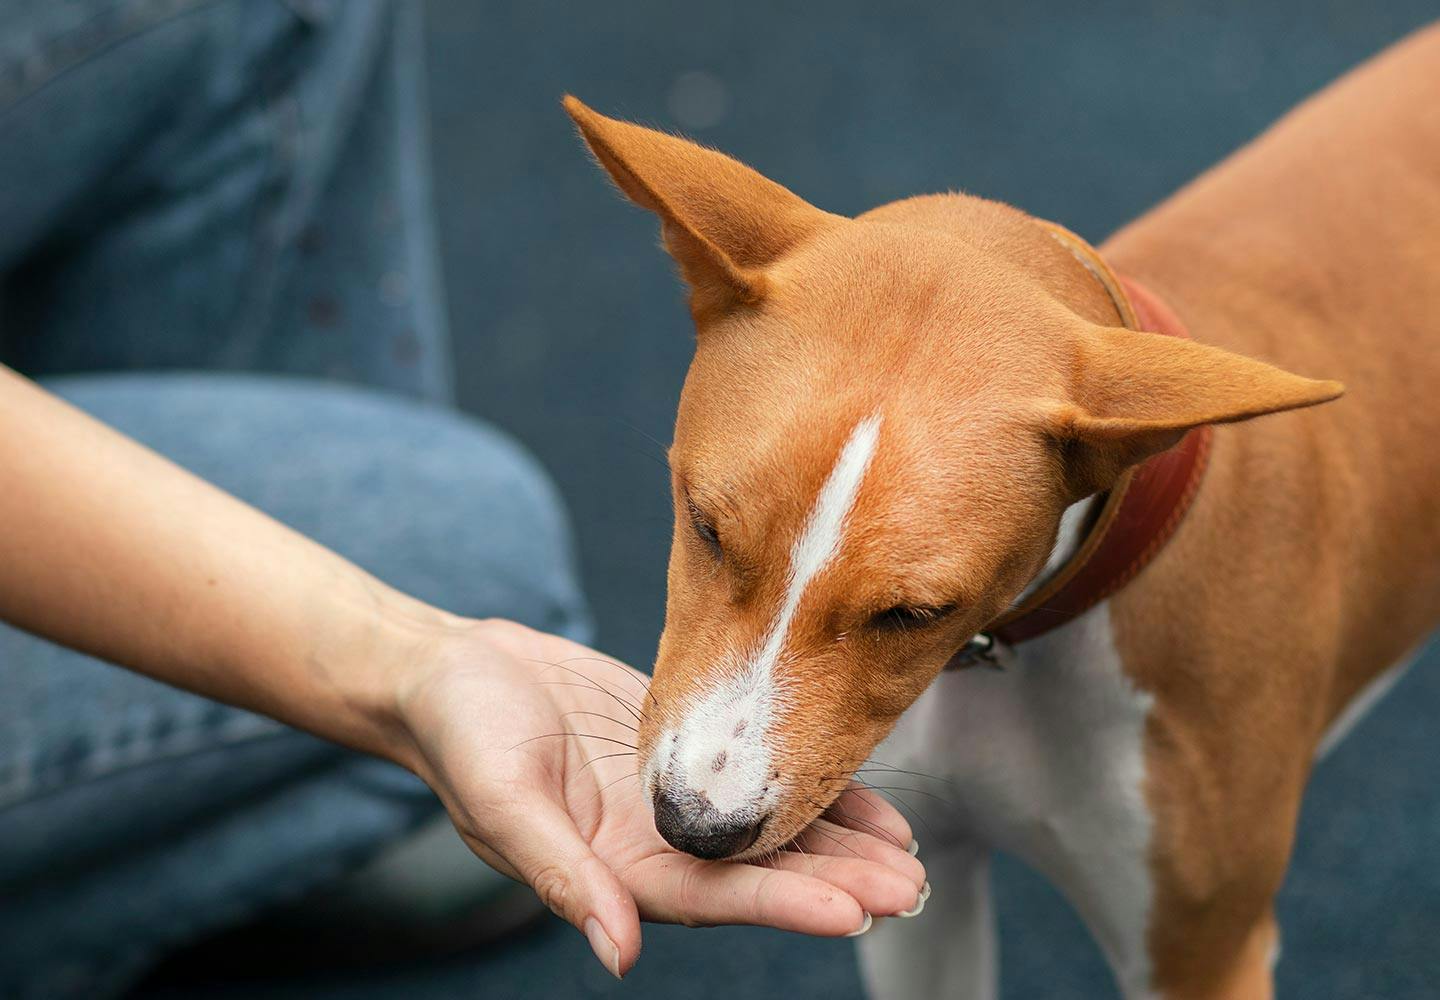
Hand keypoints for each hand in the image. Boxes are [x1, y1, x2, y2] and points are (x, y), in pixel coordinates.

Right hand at [389, 618, 926, 978]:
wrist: (454, 672)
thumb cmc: (462, 735)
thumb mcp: (502, 802)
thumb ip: (563, 877)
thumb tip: (617, 955)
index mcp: (616, 868)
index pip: (718, 895)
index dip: (787, 904)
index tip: (856, 909)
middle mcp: (657, 842)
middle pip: (762, 871)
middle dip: (837, 881)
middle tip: (909, 884)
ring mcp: (673, 798)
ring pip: (770, 827)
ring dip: (839, 842)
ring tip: (907, 852)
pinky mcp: (683, 746)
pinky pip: (757, 770)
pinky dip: (809, 784)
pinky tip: (861, 794)